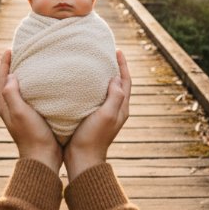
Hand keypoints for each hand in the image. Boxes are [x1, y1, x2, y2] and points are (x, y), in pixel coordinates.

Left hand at [0, 49, 62, 171]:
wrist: (43, 158)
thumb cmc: (32, 135)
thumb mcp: (20, 113)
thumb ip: (12, 95)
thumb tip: (10, 76)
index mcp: (5, 106)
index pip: (1, 79)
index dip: (4, 63)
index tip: (10, 48)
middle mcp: (10, 108)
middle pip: (7, 82)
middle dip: (11, 66)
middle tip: (20, 52)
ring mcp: (20, 114)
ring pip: (18, 89)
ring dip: (21, 75)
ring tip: (32, 63)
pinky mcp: (31, 118)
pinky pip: (29, 96)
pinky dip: (32, 86)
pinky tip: (43, 84)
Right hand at [63, 49, 131, 182]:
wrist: (82, 160)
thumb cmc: (93, 137)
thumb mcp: (107, 115)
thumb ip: (115, 97)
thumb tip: (116, 78)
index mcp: (121, 108)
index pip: (126, 81)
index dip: (123, 65)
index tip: (117, 50)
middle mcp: (116, 110)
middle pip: (119, 84)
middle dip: (115, 68)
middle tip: (106, 54)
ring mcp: (105, 115)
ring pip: (108, 90)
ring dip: (104, 76)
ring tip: (94, 64)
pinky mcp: (93, 119)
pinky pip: (97, 97)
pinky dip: (94, 87)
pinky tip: (82, 84)